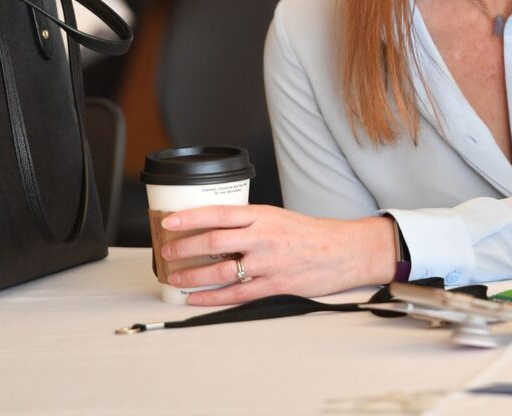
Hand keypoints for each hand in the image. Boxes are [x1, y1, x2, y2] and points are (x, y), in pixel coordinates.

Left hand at [159, 205, 396, 305]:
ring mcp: (267, 263)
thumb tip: (217, 231)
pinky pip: (235, 294)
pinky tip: (196, 298)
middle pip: (213, 242)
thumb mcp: (279, 217)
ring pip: (219, 272)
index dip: (190, 217)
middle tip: (167, 251)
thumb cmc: (312, 234)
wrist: (344, 251)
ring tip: (175, 277)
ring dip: (191, 276)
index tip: (170, 222)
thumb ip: (250, 224)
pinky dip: (211, 298)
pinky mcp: (273, 285)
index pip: (219, 213)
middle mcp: (263, 238)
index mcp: (264, 216)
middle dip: (184, 248)